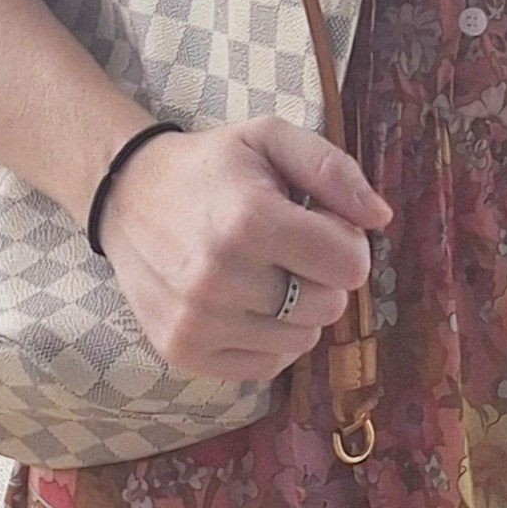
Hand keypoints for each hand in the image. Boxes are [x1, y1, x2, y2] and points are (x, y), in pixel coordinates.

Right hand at [97, 117, 391, 383]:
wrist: (126, 196)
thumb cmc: (210, 167)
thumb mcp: (270, 139)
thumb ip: (333, 170)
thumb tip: (380, 218)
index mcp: (248, 220)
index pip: (350, 266)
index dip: (346, 243)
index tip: (319, 224)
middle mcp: (220, 278)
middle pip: (330, 307)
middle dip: (322, 277)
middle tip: (288, 249)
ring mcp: (198, 321)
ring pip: (301, 341)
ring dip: (296, 311)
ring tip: (263, 274)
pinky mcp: (184, 351)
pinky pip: (266, 367)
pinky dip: (269, 341)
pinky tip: (246, 304)